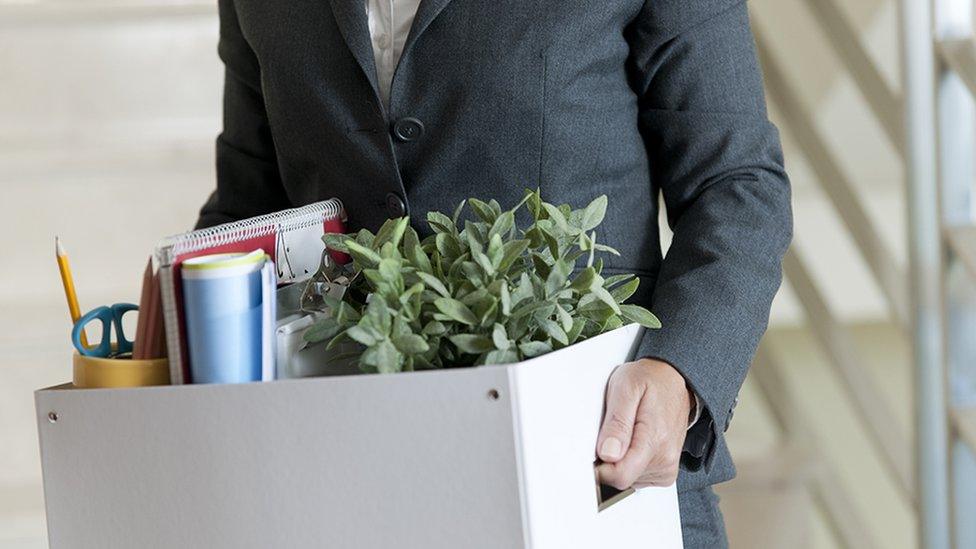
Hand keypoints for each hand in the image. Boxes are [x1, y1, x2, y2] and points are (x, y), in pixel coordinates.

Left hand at [595, 358, 691, 489]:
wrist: (673, 379)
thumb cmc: (649, 381)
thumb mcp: (625, 388)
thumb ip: (617, 423)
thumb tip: (607, 454)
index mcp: (655, 439)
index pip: (620, 476)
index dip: (600, 468)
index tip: (595, 449)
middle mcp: (666, 458)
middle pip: (623, 480)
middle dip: (609, 460)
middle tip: (613, 431)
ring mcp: (668, 466)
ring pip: (629, 480)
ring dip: (620, 460)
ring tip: (626, 432)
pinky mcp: (666, 471)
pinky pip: (639, 478)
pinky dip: (630, 463)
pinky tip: (633, 442)